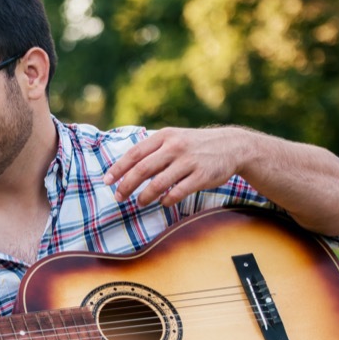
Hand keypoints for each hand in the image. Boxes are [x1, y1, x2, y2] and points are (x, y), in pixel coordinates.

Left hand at [103, 126, 249, 206]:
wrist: (232, 146)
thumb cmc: (195, 145)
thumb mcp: (174, 138)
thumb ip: (152, 150)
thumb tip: (124, 167)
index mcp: (164, 136)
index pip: (134, 154)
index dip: (118, 169)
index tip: (106, 181)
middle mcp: (175, 147)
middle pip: (142, 169)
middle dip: (127, 185)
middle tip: (118, 197)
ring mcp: (189, 161)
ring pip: (158, 183)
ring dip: (145, 196)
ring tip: (140, 202)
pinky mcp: (202, 176)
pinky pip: (178, 192)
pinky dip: (167, 200)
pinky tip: (162, 202)